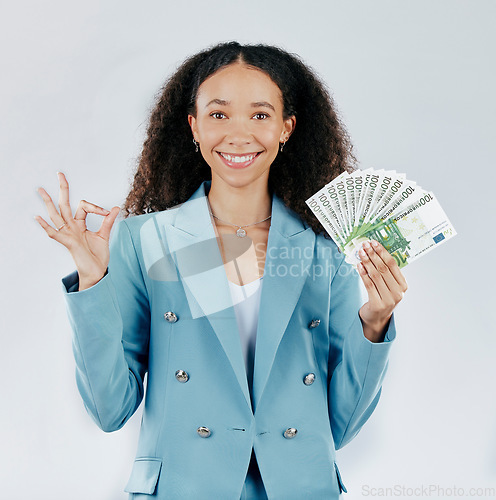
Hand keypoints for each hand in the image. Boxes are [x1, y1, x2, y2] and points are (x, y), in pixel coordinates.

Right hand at [35, 172, 119, 289]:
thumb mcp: (104, 235)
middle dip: (63, 189)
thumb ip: (108, 221)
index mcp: (80, 224)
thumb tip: (115, 207)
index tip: (107, 212)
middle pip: (64, 204)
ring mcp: (68, 234)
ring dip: (48, 202)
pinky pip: (54, 233)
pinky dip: (46, 226)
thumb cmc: (97, 255)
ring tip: (41, 190)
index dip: (96, 207)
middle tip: (60, 174)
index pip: (84, 206)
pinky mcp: (68, 243)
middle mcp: (72, 227)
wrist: (97, 271)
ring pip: (56, 215)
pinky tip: (38, 217)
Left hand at [357, 240, 407, 341]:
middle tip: (364, 245)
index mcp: (403, 285)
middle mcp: (398, 292)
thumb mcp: (388, 284)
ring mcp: (388, 299)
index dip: (382, 252)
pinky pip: (369, 284)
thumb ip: (385, 271)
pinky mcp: (377, 303)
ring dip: (367, 262)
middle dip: (373, 255)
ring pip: (375, 275)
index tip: (374, 243)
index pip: (393, 264)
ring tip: (360, 253)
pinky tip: (359, 265)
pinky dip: (363, 274)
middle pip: (383, 268)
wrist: (377, 317)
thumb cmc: (381, 296)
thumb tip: (374, 251)